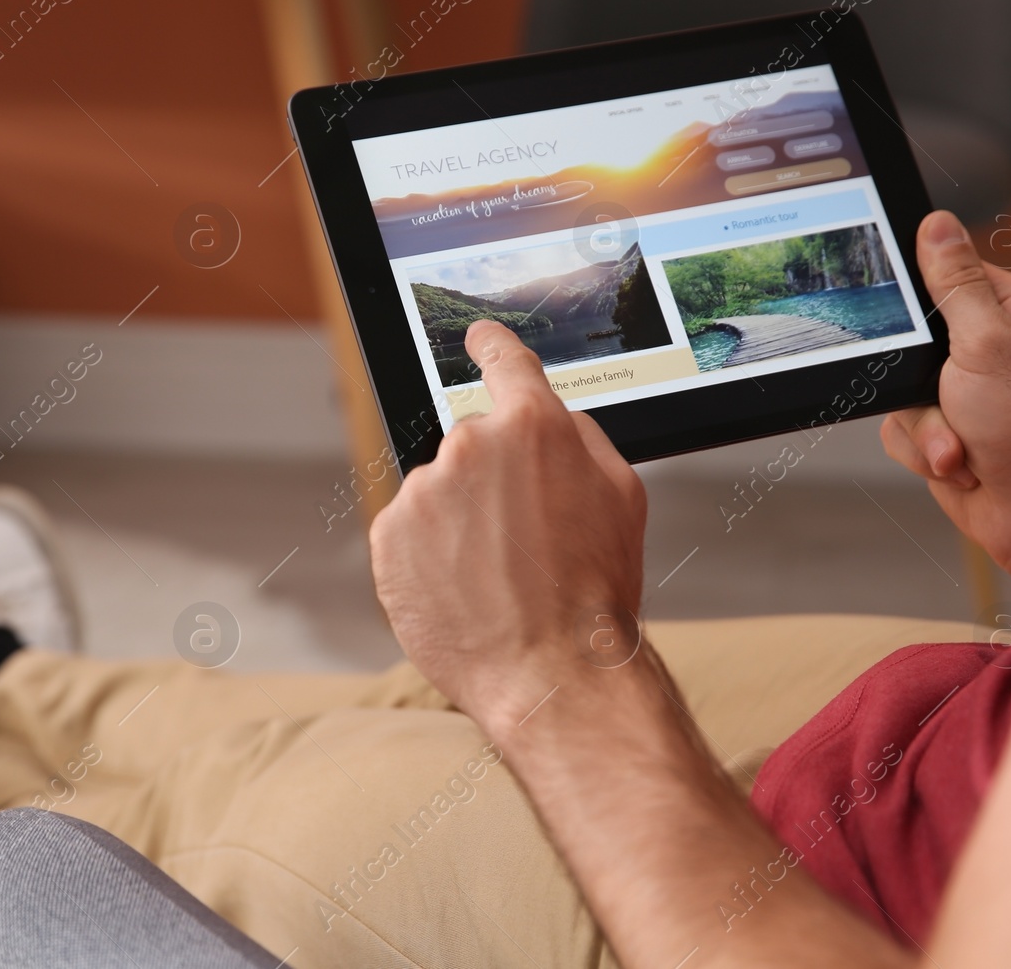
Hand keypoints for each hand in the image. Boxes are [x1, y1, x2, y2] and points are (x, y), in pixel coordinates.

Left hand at [369, 320, 649, 732]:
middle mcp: (470, 445)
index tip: (478, 338)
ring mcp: (423, 490)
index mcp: (533, 426)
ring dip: (459, 525)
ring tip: (496, 578)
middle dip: (493, 486)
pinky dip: (429, 557)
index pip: (505, 363)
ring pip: (440, 494)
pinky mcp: (389, 535)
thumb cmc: (593, 593)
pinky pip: (409, 532)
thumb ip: (579, 440)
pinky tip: (463, 590)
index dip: (492, 347)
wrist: (551, 671)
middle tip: (523, 543)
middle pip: (475, 448)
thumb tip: (550, 419)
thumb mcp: (621, 497)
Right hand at [880, 210, 1010, 586]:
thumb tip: (937, 224)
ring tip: (962, 444)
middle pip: (908, 338)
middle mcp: (986, 348)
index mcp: (1007, 310)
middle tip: (946, 394)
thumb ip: (955, 284)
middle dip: (917, 382)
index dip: (921, 297)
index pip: (945, 274)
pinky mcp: (945, 431)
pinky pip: (900, 430)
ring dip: (925, 426)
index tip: (917, 322)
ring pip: (898, 391)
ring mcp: (963, 393)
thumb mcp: (986, 343)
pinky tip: (958, 464)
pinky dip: (923, 451)